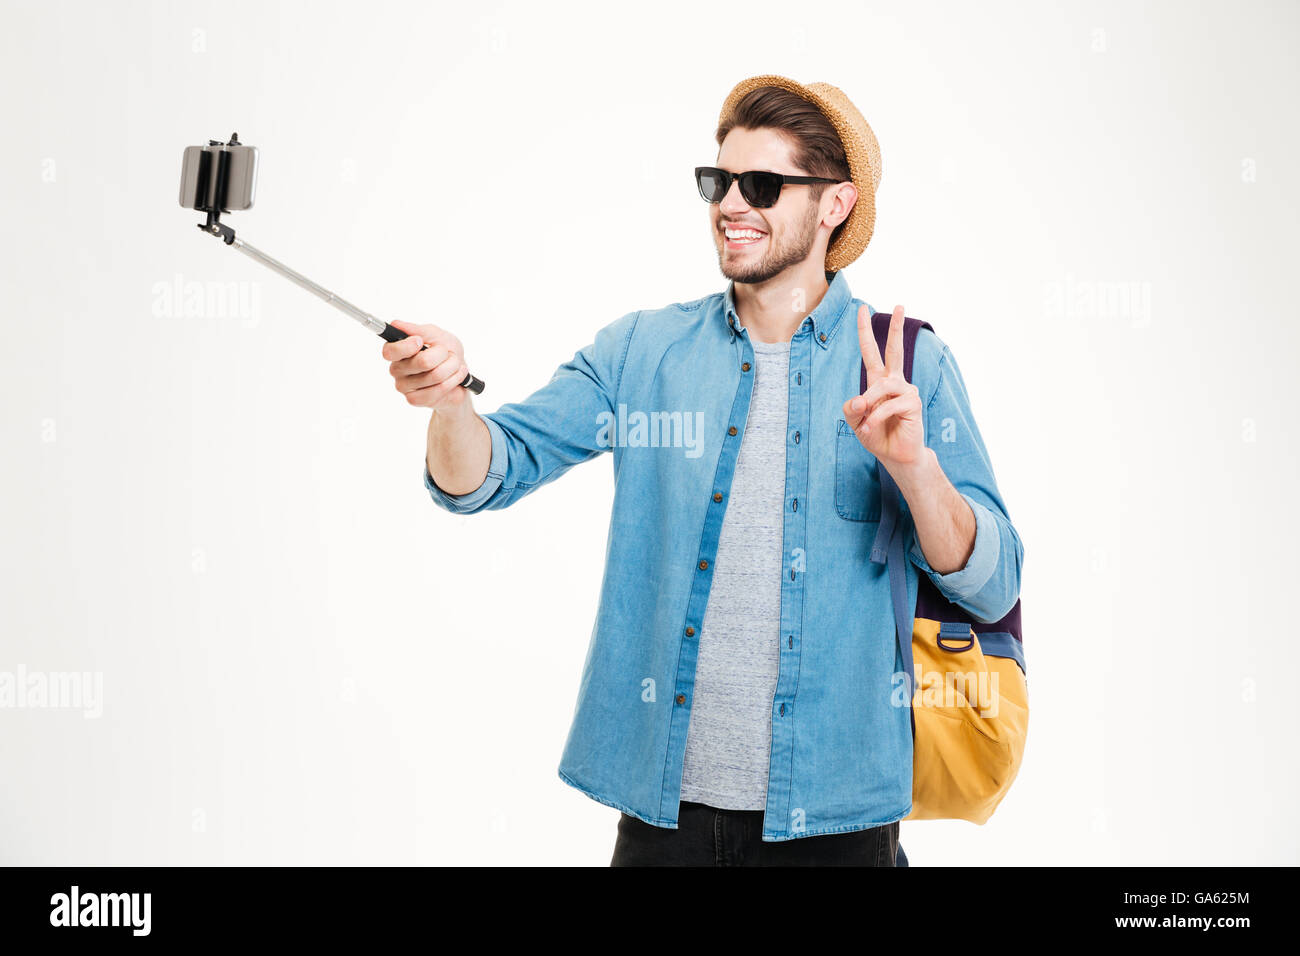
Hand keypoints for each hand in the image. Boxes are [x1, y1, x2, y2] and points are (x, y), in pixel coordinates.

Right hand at [382, 319, 469, 410]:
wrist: (459, 374)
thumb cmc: (446, 353)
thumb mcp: (436, 335)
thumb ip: (419, 330)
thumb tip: (396, 324)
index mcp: (397, 351)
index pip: (390, 351)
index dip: (406, 347)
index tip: (420, 341)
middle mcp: (397, 369)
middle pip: (422, 362)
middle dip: (444, 355)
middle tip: (448, 353)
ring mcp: (404, 387)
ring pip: (435, 375)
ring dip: (452, 367)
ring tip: (455, 365)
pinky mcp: (415, 400)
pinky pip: (438, 390)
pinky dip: (453, 381)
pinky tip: (455, 377)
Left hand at [842, 304, 924, 474]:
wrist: (895, 455)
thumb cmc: (877, 435)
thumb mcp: (855, 421)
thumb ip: (852, 408)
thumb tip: (860, 399)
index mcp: (879, 381)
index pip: (871, 352)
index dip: (865, 331)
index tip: (862, 309)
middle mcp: (894, 382)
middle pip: (894, 350)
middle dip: (895, 327)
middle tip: (899, 305)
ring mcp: (906, 390)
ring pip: (881, 387)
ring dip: (870, 405)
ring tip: (866, 422)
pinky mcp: (912, 403)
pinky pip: (888, 405)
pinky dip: (877, 418)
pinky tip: (872, 428)